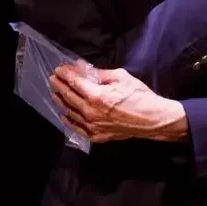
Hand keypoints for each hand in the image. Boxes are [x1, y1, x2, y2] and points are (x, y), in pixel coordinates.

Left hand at [50, 64, 186, 142]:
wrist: (153, 120)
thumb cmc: (139, 96)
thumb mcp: (120, 77)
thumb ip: (99, 74)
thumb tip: (82, 68)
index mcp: (96, 95)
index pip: (74, 83)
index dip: (65, 74)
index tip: (59, 69)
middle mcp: (90, 112)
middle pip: (69, 97)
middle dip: (60, 86)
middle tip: (53, 79)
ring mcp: (92, 126)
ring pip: (70, 112)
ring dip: (61, 102)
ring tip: (55, 94)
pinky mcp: (97, 136)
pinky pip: (77, 128)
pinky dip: (69, 121)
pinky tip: (64, 115)